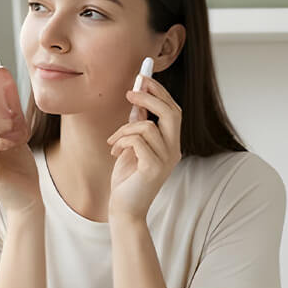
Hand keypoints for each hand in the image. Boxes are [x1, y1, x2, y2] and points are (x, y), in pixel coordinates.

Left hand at [107, 71, 182, 222]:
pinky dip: (122, 140)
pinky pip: (137, 140)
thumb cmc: (127, 180)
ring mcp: (166, 160)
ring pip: (148, 126)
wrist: (124, 210)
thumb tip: (137, 101)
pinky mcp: (154, 168)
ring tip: (113, 140)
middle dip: (150, 97)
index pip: (173, 111)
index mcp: (171, 144)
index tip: (143, 78)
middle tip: (130, 92)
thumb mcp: (131, 147)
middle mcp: (174, 150)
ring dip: (125, 128)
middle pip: (171, 112)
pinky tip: (114, 151)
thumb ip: (137, 126)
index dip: (159, 93)